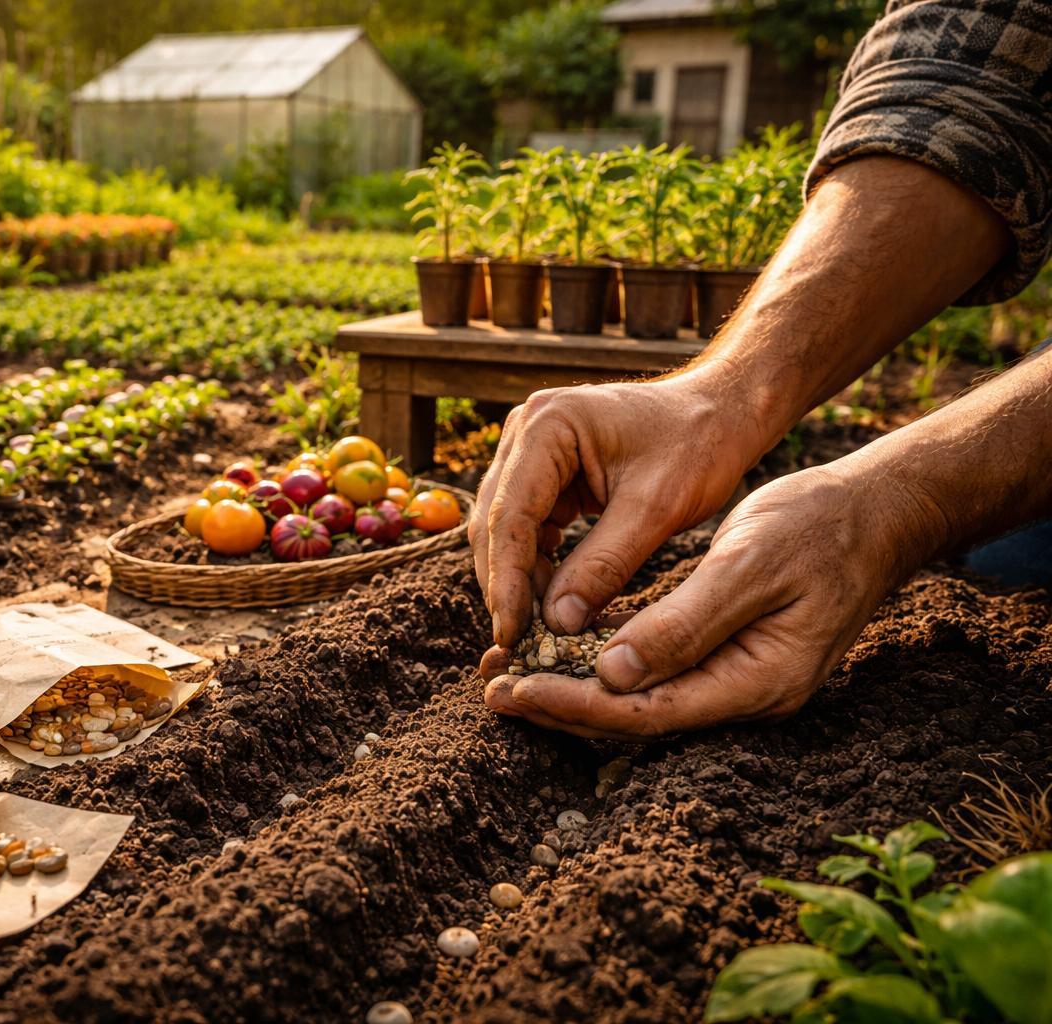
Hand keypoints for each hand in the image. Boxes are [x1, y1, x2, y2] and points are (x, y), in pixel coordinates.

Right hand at [470, 370, 767, 647]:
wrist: (722, 412)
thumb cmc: (698, 446)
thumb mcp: (655, 510)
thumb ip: (603, 565)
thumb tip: (557, 622)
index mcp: (548, 425)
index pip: (511, 516)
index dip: (507, 580)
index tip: (511, 633)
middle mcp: (526, 428)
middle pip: (497, 521)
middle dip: (506, 582)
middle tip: (518, 640)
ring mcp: (531, 446)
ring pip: (505, 526)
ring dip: (518, 575)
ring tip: (537, 625)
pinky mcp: (545, 466)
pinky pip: (527, 522)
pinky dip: (536, 560)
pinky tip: (552, 594)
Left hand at [478, 463, 943, 739]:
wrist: (873, 513)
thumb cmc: (817, 528)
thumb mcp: (748, 565)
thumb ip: (684, 622)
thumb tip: (612, 671)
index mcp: (757, 682)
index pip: (645, 712)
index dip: (573, 704)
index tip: (514, 689)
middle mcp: (745, 696)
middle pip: (636, 717)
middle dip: (562, 704)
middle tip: (492, 689)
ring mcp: (738, 681)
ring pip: (641, 700)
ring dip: (576, 688)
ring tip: (510, 677)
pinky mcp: (727, 658)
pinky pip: (656, 674)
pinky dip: (605, 664)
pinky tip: (562, 649)